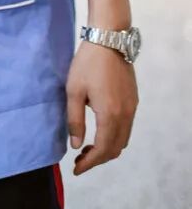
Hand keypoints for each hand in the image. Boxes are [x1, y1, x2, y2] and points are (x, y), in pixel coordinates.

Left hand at [66, 38, 138, 175]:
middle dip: (98, 159)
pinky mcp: (133, 100)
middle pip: (115, 149)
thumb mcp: (74, 90)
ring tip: (87, 147)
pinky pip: (126, 128)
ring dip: (107, 148)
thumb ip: (75, 120)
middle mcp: (126, 115)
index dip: (89, 163)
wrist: (109, 39)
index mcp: (110, 115)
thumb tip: (76, 145)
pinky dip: (114, 136)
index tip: (76, 169)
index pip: (102, 150)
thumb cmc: (87, 63)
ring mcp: (132, 108)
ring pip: (123, 140)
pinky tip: (100, 131)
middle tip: (79, 160)